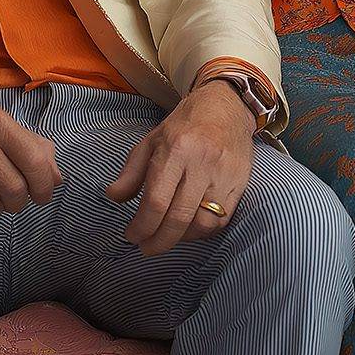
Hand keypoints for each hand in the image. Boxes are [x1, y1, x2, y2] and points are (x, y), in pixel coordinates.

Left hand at [105, 79, 254, 254]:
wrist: (227, 106)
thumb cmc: (185, 125)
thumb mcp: (151, 140)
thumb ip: (131, 171)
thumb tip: (113, 197)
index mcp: (177, 149)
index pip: (156, 201)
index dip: (141, 226)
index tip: (131, 235)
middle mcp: (203, 163)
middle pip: (179, 218)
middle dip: (158, 241)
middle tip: (146, 247)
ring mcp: (225, 175)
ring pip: (202, 224)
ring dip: (181, 238)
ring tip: (168, 236)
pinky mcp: (240, 183)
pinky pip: (221, 220)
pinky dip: (202, 231)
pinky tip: (189, 228)